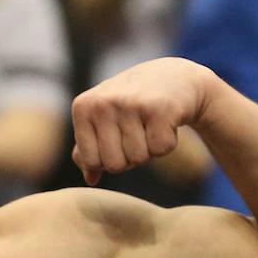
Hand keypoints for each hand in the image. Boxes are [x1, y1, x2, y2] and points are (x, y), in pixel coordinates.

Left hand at [70, 57, 213, 184]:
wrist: (174, 77)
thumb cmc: (132, 104)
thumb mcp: (103, 119)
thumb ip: (89, 149)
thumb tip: (90, 179)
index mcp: (83, 107)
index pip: (90, 161)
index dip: (108, 157)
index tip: (118, 136)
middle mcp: (103, 103)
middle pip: (114, 164)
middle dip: (129, 156)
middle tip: (138, 130)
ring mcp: (131, 104)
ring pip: (138, 158)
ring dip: (149, 148)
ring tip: (150, 123)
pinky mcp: (160, 108)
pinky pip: (161, 149)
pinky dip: (168, 142)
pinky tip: (166, 121)